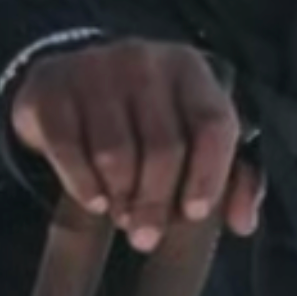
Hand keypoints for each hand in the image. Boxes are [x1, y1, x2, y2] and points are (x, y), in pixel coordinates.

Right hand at [8, 39, 264, 249]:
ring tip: (122, 213)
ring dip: (120, 196)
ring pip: (116, 154)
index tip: (195, 213)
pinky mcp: (53, 89)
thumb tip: (243, 222)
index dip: (209, 174)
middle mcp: (144, 60)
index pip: (213, 122)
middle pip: (164, 146)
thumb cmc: (144, 114)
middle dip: (157, 201)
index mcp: (188, 68)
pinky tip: (94, 200)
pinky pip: (70, 151)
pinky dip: (84, 185)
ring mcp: (95, 70)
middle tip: (146, 235)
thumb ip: (230, 174)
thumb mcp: (190, 128)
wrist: (69, 79)